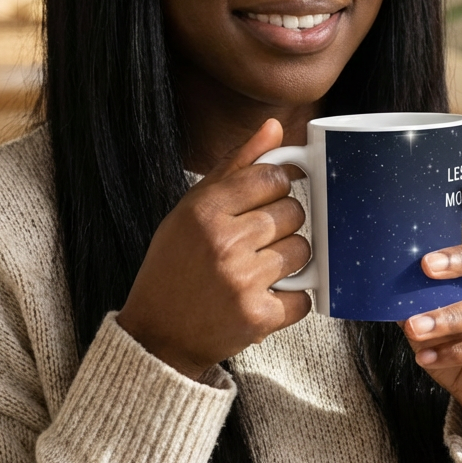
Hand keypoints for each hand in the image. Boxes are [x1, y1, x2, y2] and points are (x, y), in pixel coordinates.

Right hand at [116, 119, 311, 380]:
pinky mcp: (258, 316)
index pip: (271, 177)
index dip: (276, 187)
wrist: (157, 335)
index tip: (268, 199)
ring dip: (289, 260)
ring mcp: (242, 281)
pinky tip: (265, 296)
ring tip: (260, 269)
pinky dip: (292, 298)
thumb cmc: (174, 266)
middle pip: (293, 212)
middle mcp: (223, 242)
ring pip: (303, 251)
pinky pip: (304, 296)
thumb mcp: (191, 210)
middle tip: (257, 240)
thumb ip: (234, 166)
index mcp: (204, 210)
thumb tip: (274, 127)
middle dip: (282, 225)